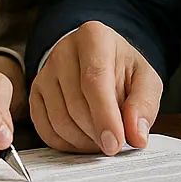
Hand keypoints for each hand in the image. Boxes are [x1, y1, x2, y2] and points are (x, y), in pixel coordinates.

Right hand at [30, 21, 162, 155]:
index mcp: (94, 37)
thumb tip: (136, 136)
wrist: (98, 61)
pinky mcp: (35, 92)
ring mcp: (45, 71)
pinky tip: (83, 140)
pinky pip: (45, 129)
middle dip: (97, 133)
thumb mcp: (145, 80)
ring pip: (59, 120)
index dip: (105, 116)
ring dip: (83, 141)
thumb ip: (144, 105)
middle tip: (114, 144)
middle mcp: (64, 50)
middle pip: (76, 104)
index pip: (95, 80)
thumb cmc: (122, 70)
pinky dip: (66, 144)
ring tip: (101, 139)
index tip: (114, 144)